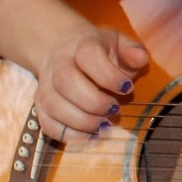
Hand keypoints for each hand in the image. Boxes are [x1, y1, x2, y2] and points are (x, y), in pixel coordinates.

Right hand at [34, 24, 148, 140]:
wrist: (65, 50)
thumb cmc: (101, 53)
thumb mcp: (120, 44)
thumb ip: (132, 51)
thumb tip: (141, 58)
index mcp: (82, 45)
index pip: (89, 55)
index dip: (109, 75)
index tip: (127, 88)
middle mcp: (59, 63)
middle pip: (65, 80)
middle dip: (94, 101)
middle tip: (114, 109)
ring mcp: (46, 84)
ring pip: (53, 104)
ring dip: (81, 121)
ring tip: (104, 125)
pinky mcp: (40, 104)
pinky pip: (47, 123)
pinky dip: (68, 135)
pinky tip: (90, 136)